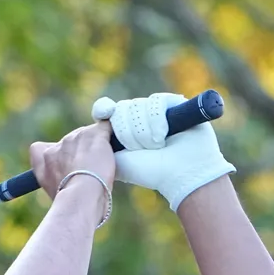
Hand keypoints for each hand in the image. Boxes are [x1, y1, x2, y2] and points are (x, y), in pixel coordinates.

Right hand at [28, 121, 115, 225]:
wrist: (81, 196)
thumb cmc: (70, 201)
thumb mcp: (52, 190)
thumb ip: (54, 177)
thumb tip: (64, 181)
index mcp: (43, 159)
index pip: (40, 148)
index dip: (55, 155)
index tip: (65, 165)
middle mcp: (59, 145)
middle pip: (71, 140)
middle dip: (80, 152)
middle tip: (90, 170)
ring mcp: (77, 137)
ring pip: (89, 135)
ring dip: (96, 146)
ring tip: (102, 165)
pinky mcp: (96, 134)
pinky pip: (106, 128)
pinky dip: (112, 135)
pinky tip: (116, 146)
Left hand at [91, 92, 235, 211]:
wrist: (181, 173)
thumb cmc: (150, 171)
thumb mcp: (118, 161)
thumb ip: (101, 145)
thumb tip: (92, 128)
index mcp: (123, 130)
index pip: (107, 110)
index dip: (103, 109)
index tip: (103, 113)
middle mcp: (139, 118)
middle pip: (121, 109)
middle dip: (127, 132)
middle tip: (139, 149)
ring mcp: (156, 110)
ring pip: (137, 106)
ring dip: (144, 131)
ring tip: (156, 146)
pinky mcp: (173, 102)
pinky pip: (155, 101)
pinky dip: (157, 120)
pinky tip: (163, 135)